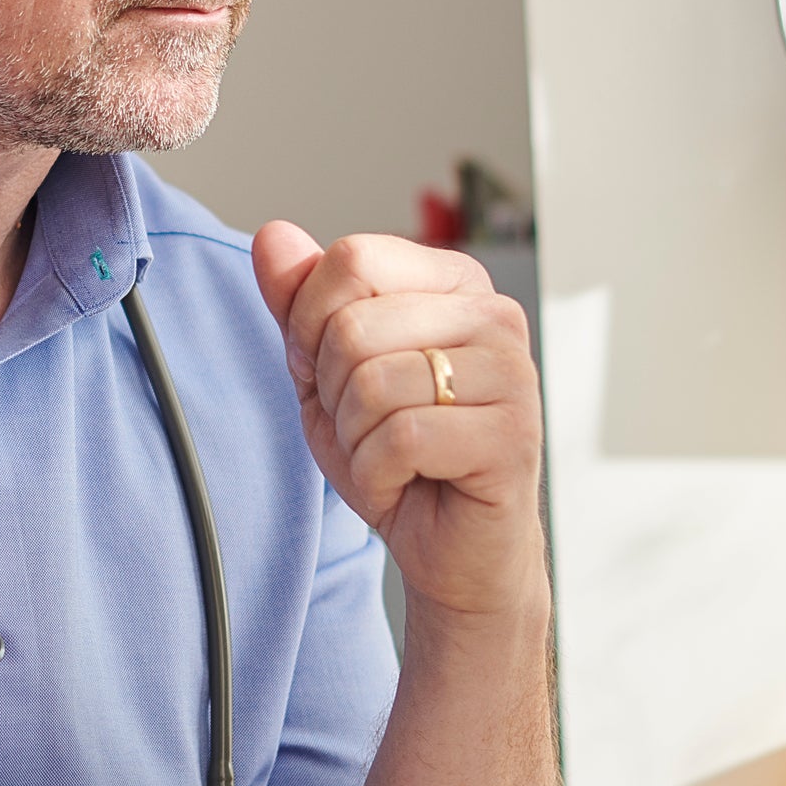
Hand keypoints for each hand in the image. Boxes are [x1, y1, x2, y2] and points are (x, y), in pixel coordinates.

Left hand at [250, 223, 542, 621]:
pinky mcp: (513, 434)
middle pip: (352, 324)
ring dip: (355, 440)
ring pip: (372, 382)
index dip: (311, 327)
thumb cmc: (397, 457)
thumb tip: (272, 234)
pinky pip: (401, 439)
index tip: (333, 375)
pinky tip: (406, 484)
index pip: (349, 260)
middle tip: (369, 429)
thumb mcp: (325, 373)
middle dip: (333, 393)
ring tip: (390, 458)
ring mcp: (512, 372)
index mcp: (453, 281)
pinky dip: (377, 476)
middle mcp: (494, 314)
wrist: (452, 550)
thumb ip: (298, 303)